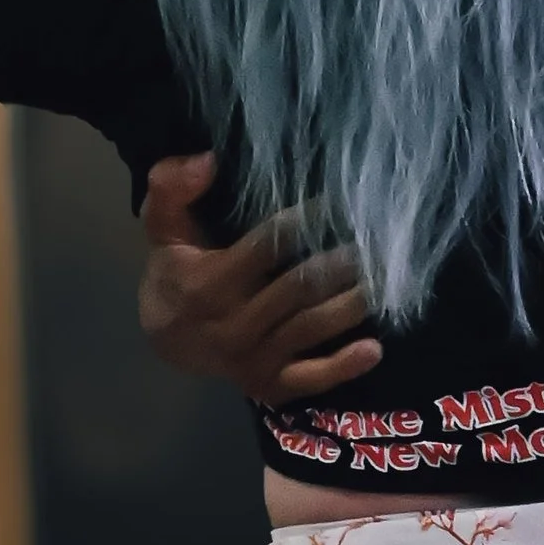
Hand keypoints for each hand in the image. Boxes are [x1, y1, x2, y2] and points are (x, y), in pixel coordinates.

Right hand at [139, 155, 382, 405]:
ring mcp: (253, 358)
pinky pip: (309, 378)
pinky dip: (343, 367)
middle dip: (339, 264)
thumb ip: (172, 188)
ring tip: (381, 279)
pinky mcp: (268, 384)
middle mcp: (234, 324)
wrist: (165, 341)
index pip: (266, 247)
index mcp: (210, 284)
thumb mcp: (162, 228)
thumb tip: (207, 160)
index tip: (336, 203)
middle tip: (374, 243)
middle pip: (297, 289)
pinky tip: (374, 349)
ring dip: (349, 306)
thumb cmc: (174, 272)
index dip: (303, 222)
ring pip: (309, 329)